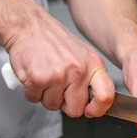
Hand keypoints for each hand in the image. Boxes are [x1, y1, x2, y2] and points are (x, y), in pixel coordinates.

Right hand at [0, 0, 114, 117]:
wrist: (29, 26)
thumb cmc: (56, 42)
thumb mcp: (84, 56)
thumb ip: (92, 79)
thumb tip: (96, 104)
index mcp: (95, 65)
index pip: (107, 96)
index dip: (98, 109)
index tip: (90, 111)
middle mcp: (79, 71)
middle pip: (75, 110)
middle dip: (65, 104)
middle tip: (60, 88)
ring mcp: (59, 75)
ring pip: (53, 106)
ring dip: (47, 96)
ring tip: (47, 77)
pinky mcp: (38, 78)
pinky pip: (34, 99)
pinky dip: (32, 91)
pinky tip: (35, 75)